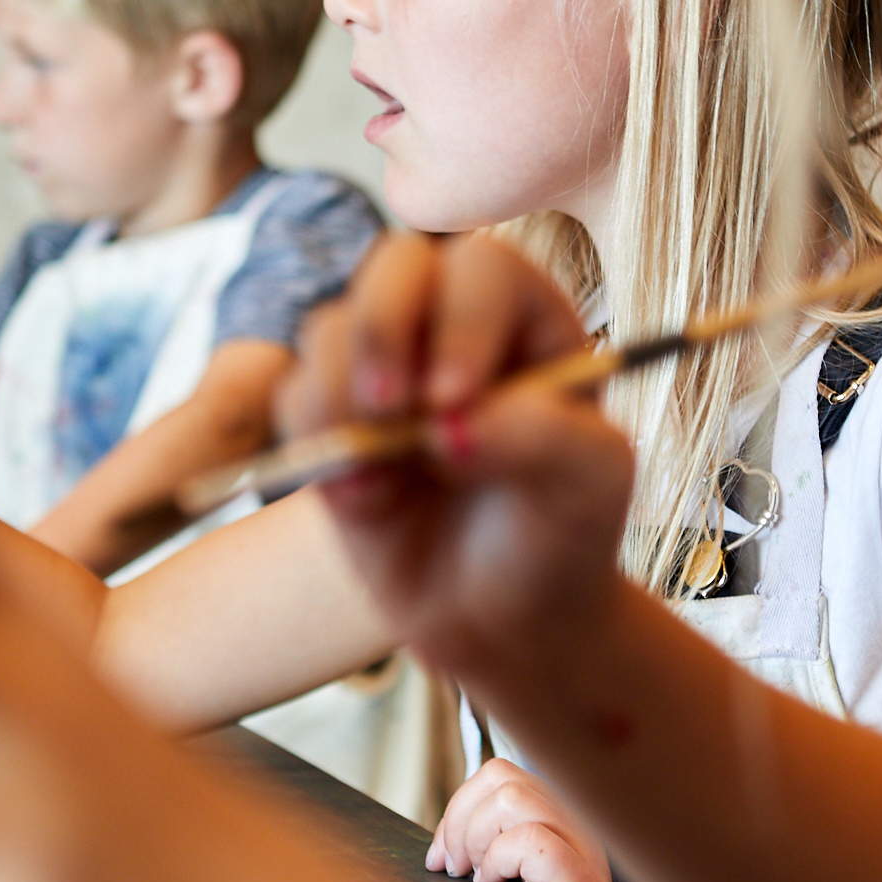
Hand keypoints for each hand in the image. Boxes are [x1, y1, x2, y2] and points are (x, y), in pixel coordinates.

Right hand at [277, 232, 634, 684]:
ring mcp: (387, 367)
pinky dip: (315, 447)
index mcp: (529, 320)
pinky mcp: (333, 417)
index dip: (460, 322)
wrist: (503, 616)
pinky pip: (293, 395)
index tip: (454, 400)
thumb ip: (542, 439)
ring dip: (341, 401)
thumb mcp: (588, 487)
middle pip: (394, 265)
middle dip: (380, 330)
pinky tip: (369, 502)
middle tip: (390, 411)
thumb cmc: (559, 536)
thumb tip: (449, 425)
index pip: (482, 270)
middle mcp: (452, 326)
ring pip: (329, 329)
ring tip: (387, 478)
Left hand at [428, 758, 619, 881]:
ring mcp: (580, 844)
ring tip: (477, 878)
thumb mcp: (513, 881)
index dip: (458, 808)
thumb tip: (441, 850)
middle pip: (500, 775)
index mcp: (553, 816)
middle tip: (454, 868)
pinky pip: (530, 838)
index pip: (498, 774)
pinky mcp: (580, 874)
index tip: (441, 856)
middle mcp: (571, 820)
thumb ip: (488, 851)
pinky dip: (498, 860)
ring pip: (512, 797)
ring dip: (476, 838)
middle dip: (459, 820)